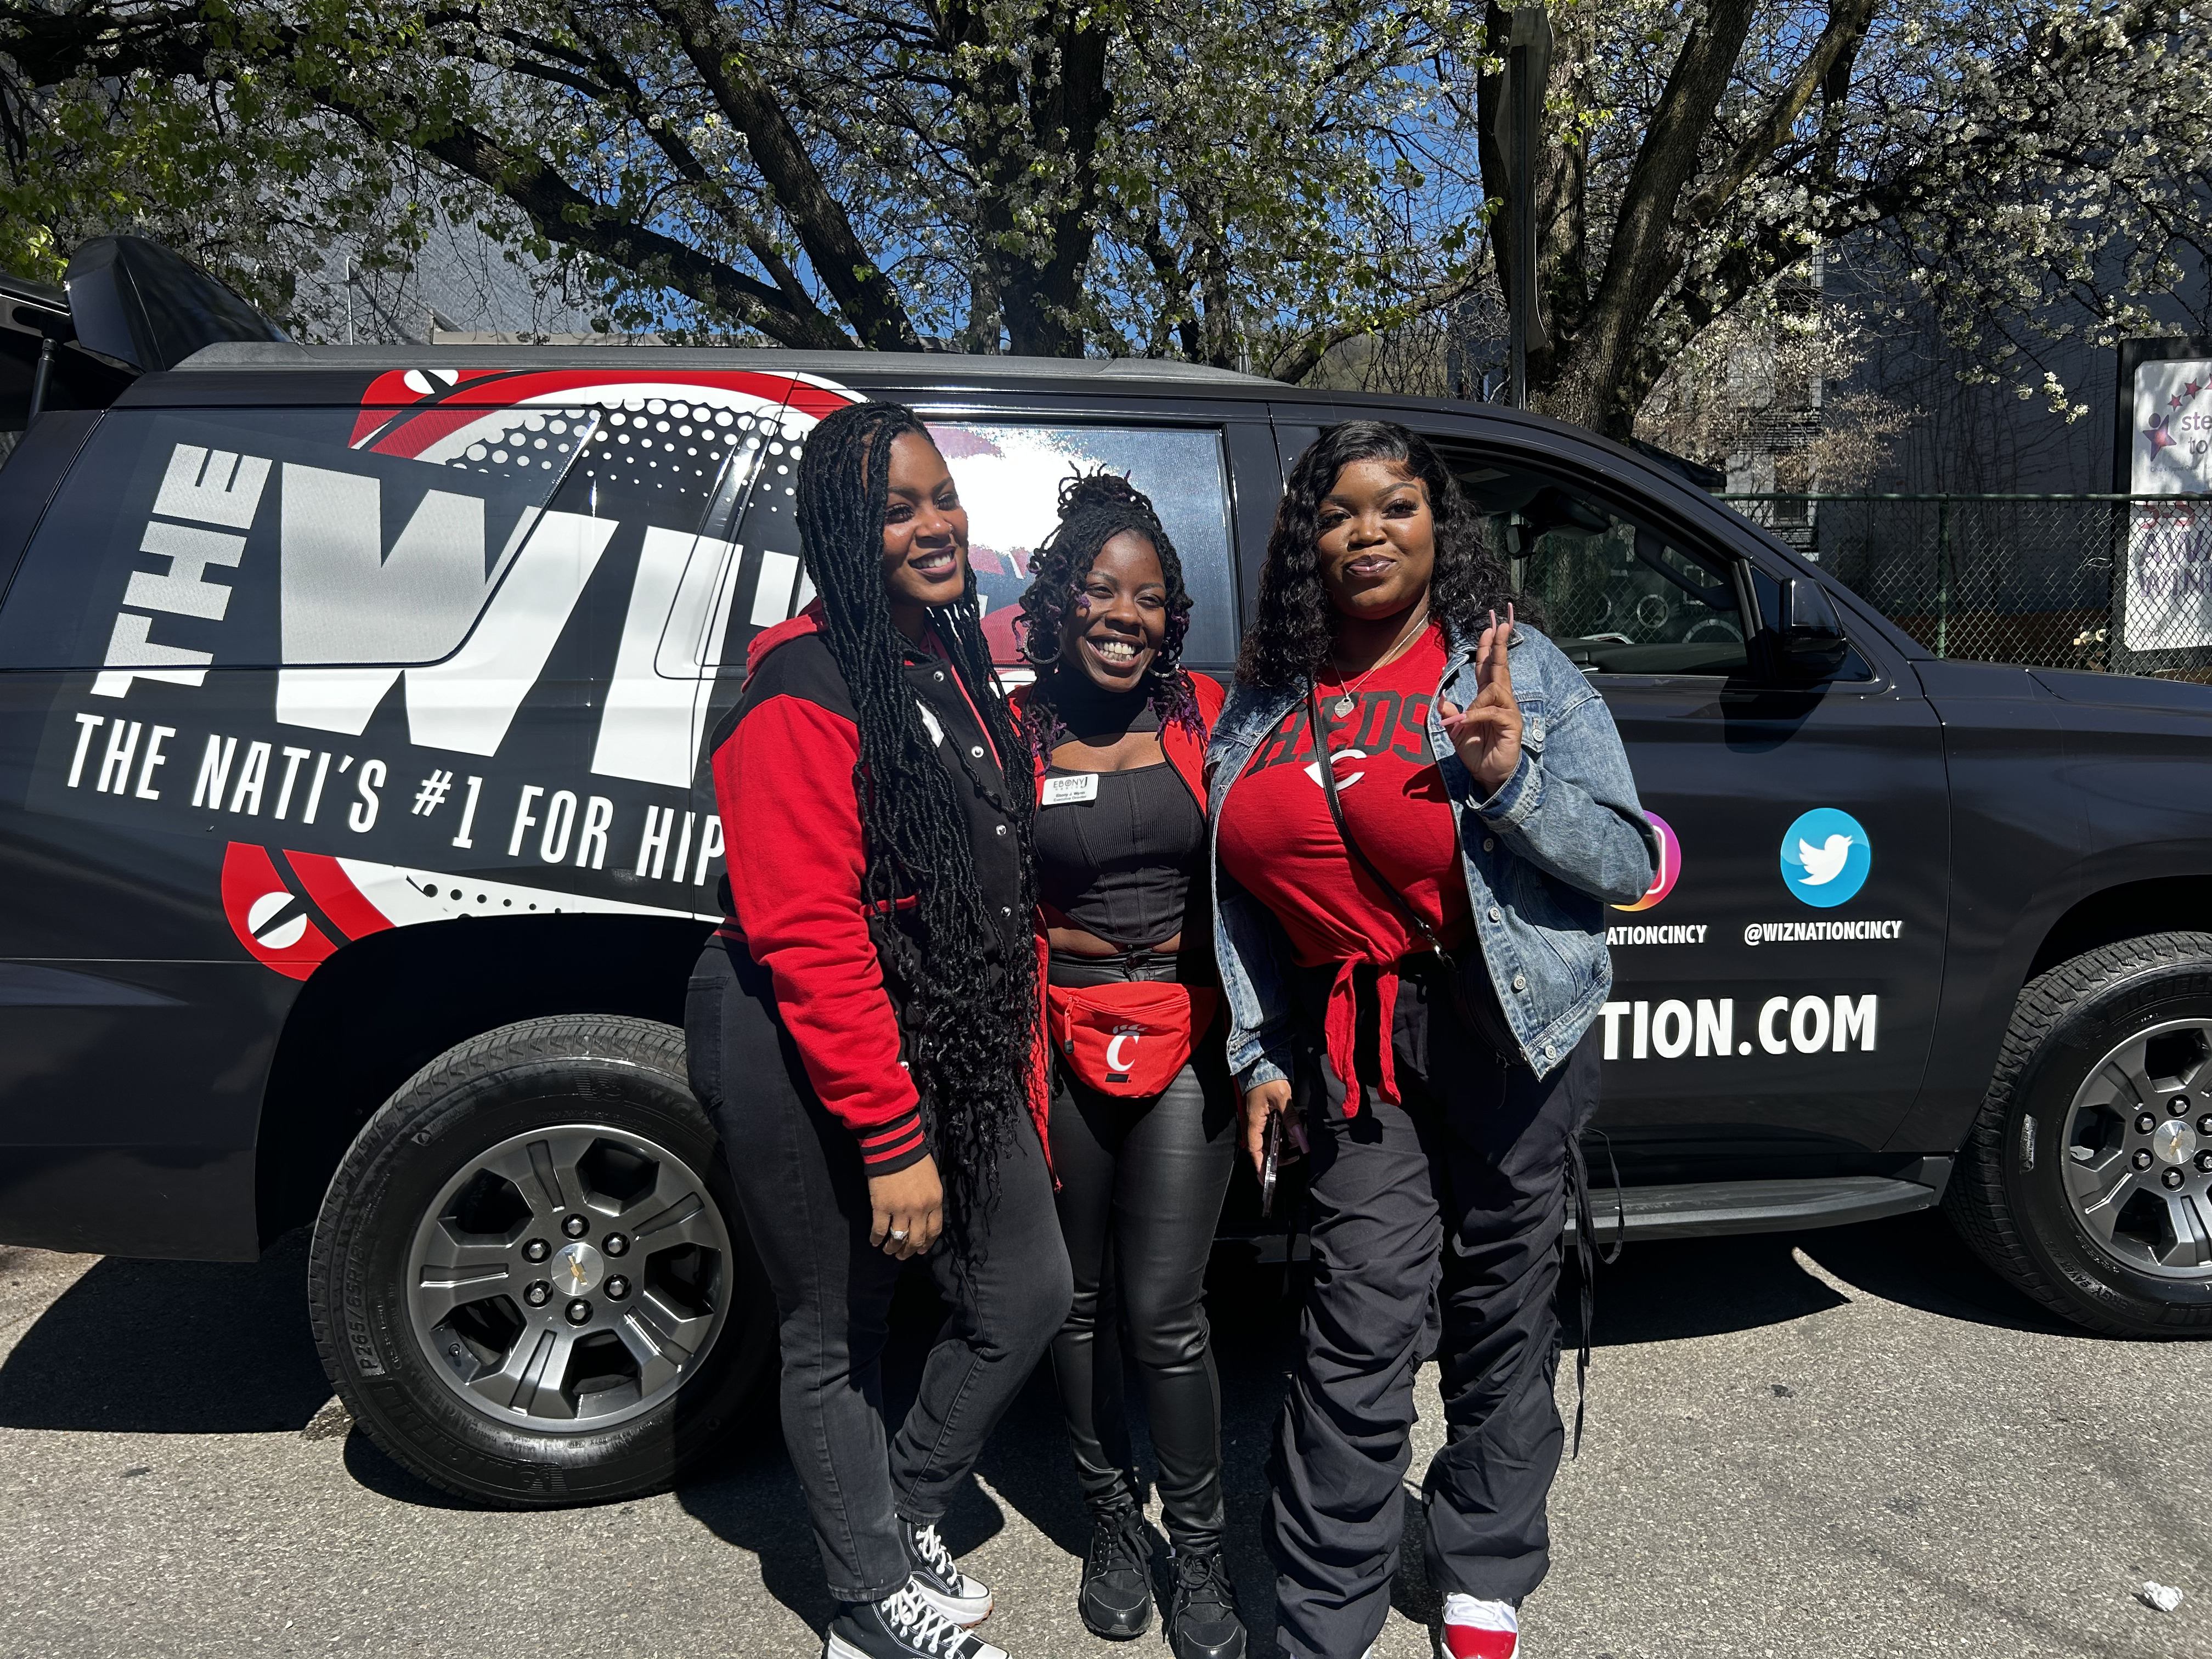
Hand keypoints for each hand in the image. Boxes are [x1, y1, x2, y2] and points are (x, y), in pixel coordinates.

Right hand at [867, 1156, 942, 1258]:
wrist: (896, 1147)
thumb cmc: (915, 1159)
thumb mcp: (932, 1180)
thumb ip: (930, 1199)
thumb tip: (924, 1216)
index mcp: (934, 1202)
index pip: (934, 1230)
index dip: (927, 1243)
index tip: (921, 1249)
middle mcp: (919, 1210)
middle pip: (916, 1239)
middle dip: (909, 1251)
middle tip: (903, 1255)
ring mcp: (900, 1210)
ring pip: (898, 1238)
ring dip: (893, 1248)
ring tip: (889, 1250)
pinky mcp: (881, 1207)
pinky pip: (879, 1230)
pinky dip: (876, 1239)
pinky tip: (874, 1242)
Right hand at [1241, 1078, 1293, 1175]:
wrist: (1261, 1060)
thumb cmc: (1267, 1077)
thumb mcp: (1283, 1099)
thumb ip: (1292, 1120)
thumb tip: (1300, 1141)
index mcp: (1254, 1121)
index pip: (1255, 1150)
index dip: (1260, 1166)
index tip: (1266, 1179)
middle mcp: (1253, 1122)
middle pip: (1261, 1148)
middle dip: (1275, 1157)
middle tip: (1291, 1159)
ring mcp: (1258, 1118)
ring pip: (1267, 1139)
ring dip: (1279, 1146)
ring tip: (1294, 1148)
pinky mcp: (1263, 1113)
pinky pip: (1270, 1130)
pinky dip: (1280, 1135)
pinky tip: (1291, 1134)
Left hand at [1439, 604, 1523, 796]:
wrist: (1488, 776)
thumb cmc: (1476, 753)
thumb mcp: (1455, 730)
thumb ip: (1449, 711)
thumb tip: (1441, 696)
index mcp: (1488, 699)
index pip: (1488, 668)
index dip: (1489, 648)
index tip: (1490, 628)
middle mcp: (1501, 701)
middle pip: (1500, 668)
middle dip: (1500, 646)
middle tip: (1500, 625)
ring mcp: (1509, 712)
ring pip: (1495, 690)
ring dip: (1478, 700)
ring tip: (1465, 718)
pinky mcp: (1512, 725)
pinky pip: (1493, 712)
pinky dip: (1477, 715)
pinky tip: (1467, 721)